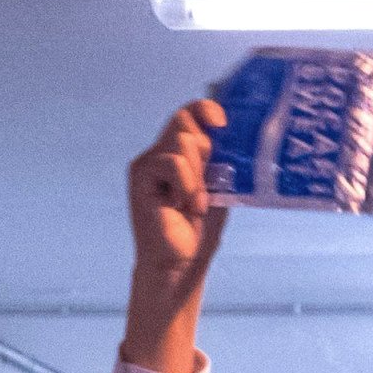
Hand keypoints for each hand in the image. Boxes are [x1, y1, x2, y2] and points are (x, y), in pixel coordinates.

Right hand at [120, 99, 230, 372]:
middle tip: (207, 182)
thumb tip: (232, 132)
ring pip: (182, 142)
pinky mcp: (140, 175)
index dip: (206, 109)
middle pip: (184, 119)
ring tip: (195, 202)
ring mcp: (149, 162)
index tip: (223, 123)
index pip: (190, 114)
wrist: (179, 263)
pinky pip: (173, 162)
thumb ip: (220, 160)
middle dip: (205, 148)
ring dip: (198, 175)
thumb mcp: (218, 188)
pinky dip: (187, 184)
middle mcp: (161, 152)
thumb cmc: (199, 231)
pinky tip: (187, 205)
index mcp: (179, 152)